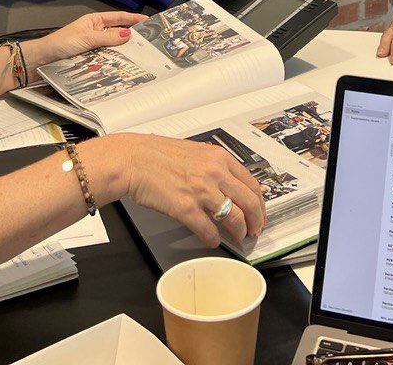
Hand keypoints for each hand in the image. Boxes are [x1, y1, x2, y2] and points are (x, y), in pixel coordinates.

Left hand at [31, 11, 145, 65]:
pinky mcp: (91, 58)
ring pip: (114, 47)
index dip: (133, 18)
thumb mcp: (86, 37)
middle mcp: (96, 32)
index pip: (119, 18)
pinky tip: (120, 64)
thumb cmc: (59, 43)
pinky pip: (107, 58)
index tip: (147, 21)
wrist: (43, 60)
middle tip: (146, 41)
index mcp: (94, 21)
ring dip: (122, 51)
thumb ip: (107, 37)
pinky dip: (113, 60)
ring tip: (136, 54)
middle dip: (131, 37)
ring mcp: (94, 46)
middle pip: (118, 33)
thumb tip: (127, 34)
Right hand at [115, 134, 266, 247]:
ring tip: (237, 237)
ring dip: (238, 232)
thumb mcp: (195, 151)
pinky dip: (213, 239)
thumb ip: (214, 166)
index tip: (259, 213)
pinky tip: (212, 240)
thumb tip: (228, 183)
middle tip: (253, 230)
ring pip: (234, 218)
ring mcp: (201, 191)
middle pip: (249, 202)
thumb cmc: (158, 154)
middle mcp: (214, 173)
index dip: (259, 203)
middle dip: (255, 221)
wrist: (133, 159)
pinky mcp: (185, 208)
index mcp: (219, 158)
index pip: (251, 184)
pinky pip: (208, 230)